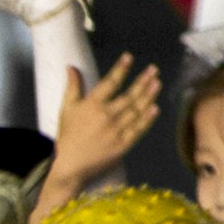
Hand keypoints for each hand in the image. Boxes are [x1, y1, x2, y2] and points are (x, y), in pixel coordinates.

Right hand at [49, 56, 163, 201]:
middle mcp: (106, 116)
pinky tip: (155, 108)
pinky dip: (147, 119)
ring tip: (157, 82)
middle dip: (142, 81)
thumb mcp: (66, 109)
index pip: (109, 83)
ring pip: (136, 110)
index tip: (128, 57)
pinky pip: (138, 129)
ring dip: (148, 96)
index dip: (120, 69)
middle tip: (153, 69)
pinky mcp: (122, 145)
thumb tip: (71, 66)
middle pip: (128, 95)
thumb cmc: (68, 136)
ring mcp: (116, 131)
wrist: (71, 166)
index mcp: (91, 106)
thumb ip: (72, 87)